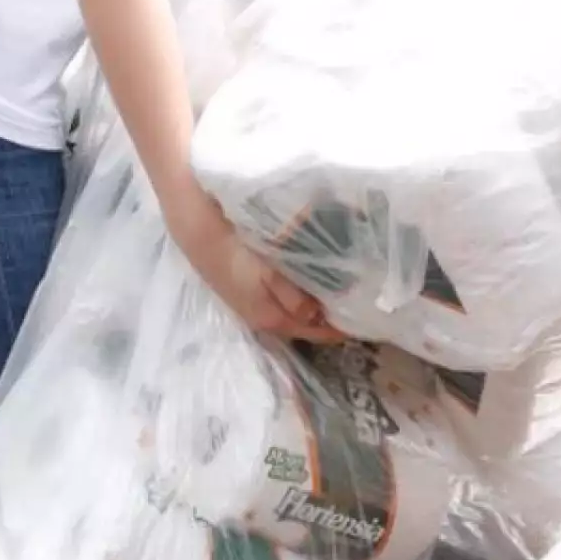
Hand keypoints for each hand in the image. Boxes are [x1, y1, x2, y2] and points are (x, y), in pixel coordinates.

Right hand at [169, 192, 342, 343]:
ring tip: (338, 292)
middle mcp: (262, 318)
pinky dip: (298, 295)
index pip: (314, 332)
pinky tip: (307, 280)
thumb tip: (320, 316)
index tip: (365, 320)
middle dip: (328, 318)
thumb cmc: (234, 248)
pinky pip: (281, 300)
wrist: (195, 228)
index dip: (338, 329)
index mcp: (271, 318)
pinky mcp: (244, 288)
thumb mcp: (266, 273)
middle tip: (358, 304)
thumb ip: (294, 296)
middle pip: (303, 326)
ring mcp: (251, 304)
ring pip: (291, 313)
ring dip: (313, 307)